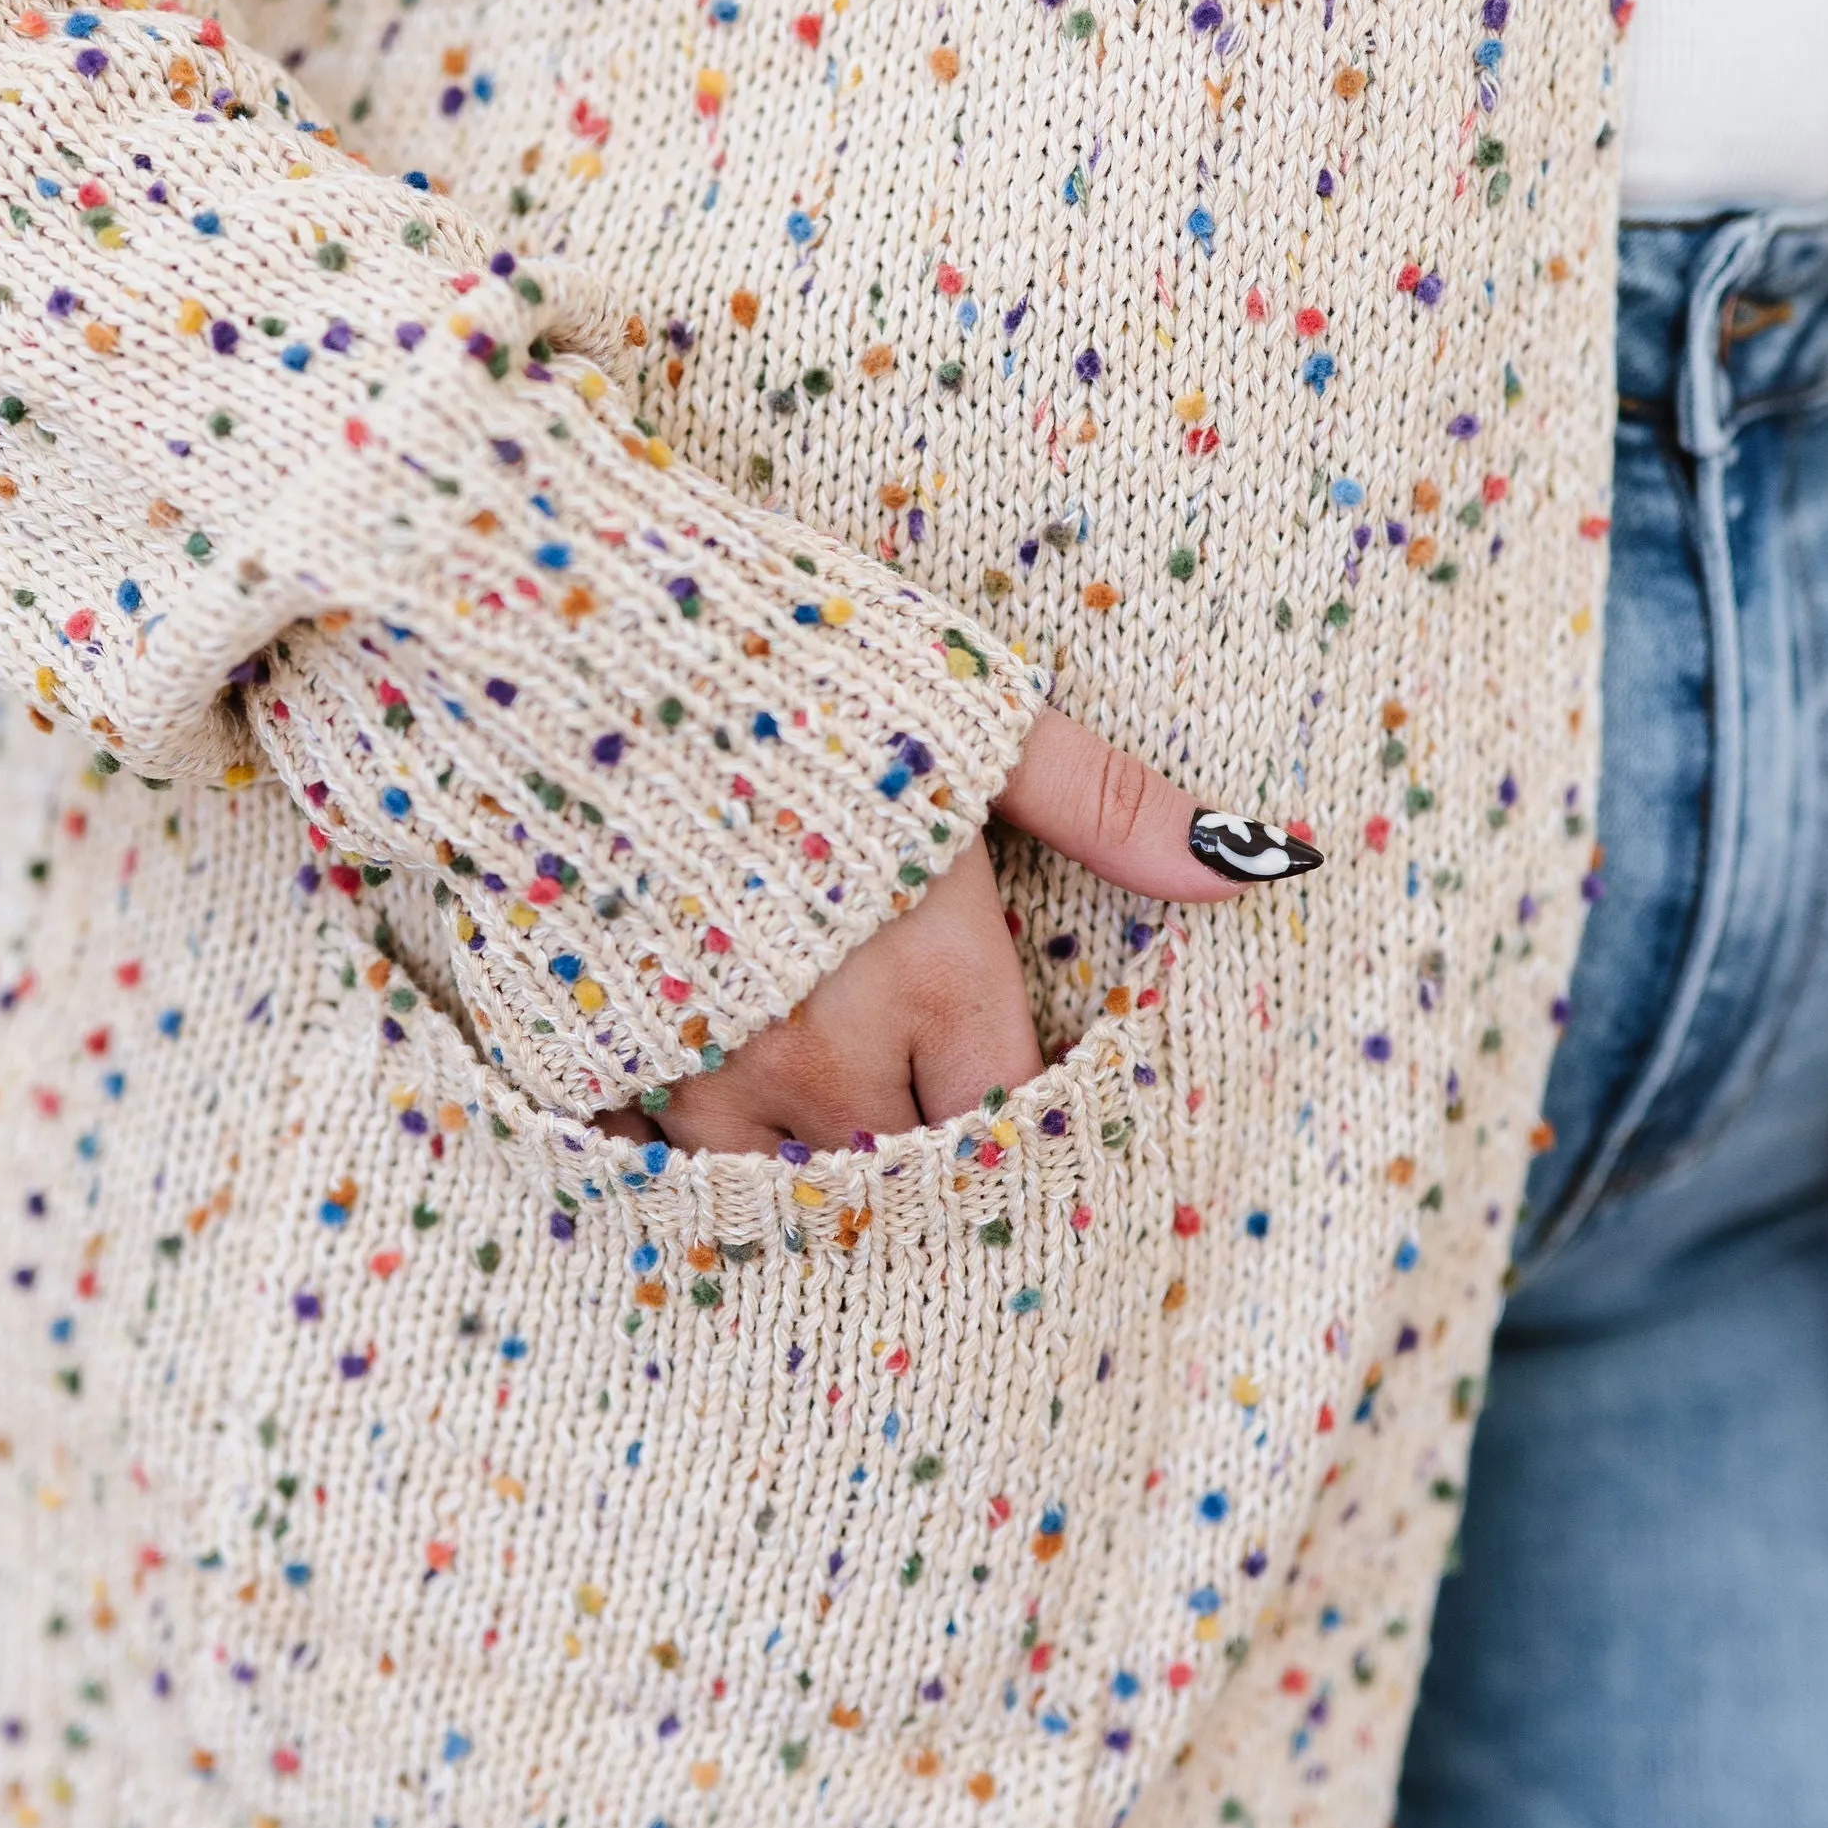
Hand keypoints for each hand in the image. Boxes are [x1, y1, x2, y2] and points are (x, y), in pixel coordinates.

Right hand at [614, 711, 1318, 1159]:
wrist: (563, 647)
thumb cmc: (784, 668)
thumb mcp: (973, 720)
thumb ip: (1111, 805)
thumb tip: (1265, 861)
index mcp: (936, 981)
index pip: (1013, 1119)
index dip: (1017, 1111)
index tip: (1006, 1084)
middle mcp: (828, 1056)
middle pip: (907, 1166)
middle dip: (919, 1142)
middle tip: (913, 1103)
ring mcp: (705, 1073)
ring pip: (784, 1179)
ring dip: (809, 1154)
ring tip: (817, 1107)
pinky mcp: (600, 1067)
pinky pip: (662, 1163)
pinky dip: (691, 1144)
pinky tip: (701, 1084)